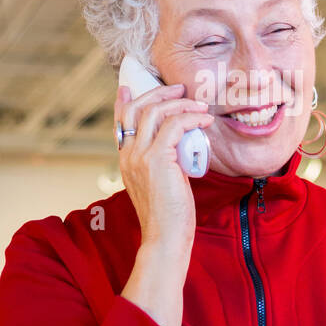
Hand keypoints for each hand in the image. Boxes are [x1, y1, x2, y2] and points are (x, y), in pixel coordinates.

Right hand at [115, 83, 213, 258]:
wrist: (165, 238)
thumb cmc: (169, 216)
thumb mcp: (161, 183)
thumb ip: (162, 163)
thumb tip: (178, 146)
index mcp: (125, 160)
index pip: (120, 122)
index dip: (123, 101)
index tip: (128, 87)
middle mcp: (128, 155)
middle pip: (137, 109)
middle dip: (159, 93)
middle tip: (180, 89)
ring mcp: (140, 156)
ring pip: (155, 112)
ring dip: (181, 103)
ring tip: (199, 106)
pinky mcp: (157, 159)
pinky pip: (174, 125)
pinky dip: (191, 117)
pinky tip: (204, 120)